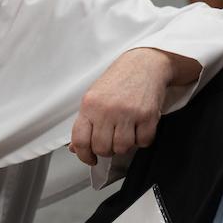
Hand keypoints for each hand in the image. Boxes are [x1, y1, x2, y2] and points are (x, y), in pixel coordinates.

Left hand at [70, 48, 175, 165]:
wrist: (145, 63)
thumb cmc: (119, 80)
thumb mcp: (94, 97)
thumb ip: (85, 123)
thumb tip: (74, 147)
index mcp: (89, 105)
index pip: (80, 141)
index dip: (84, 155)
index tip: (90, 158)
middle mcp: (107, 109)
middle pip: (102, 148)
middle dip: (107, 150)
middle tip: (111, 141)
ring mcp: (128, 112)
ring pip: (122, 148)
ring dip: (125, 145)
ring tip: (126, 132)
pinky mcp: (147, 115)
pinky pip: (143, 142)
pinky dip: (142, 140)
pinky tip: (139, 128)